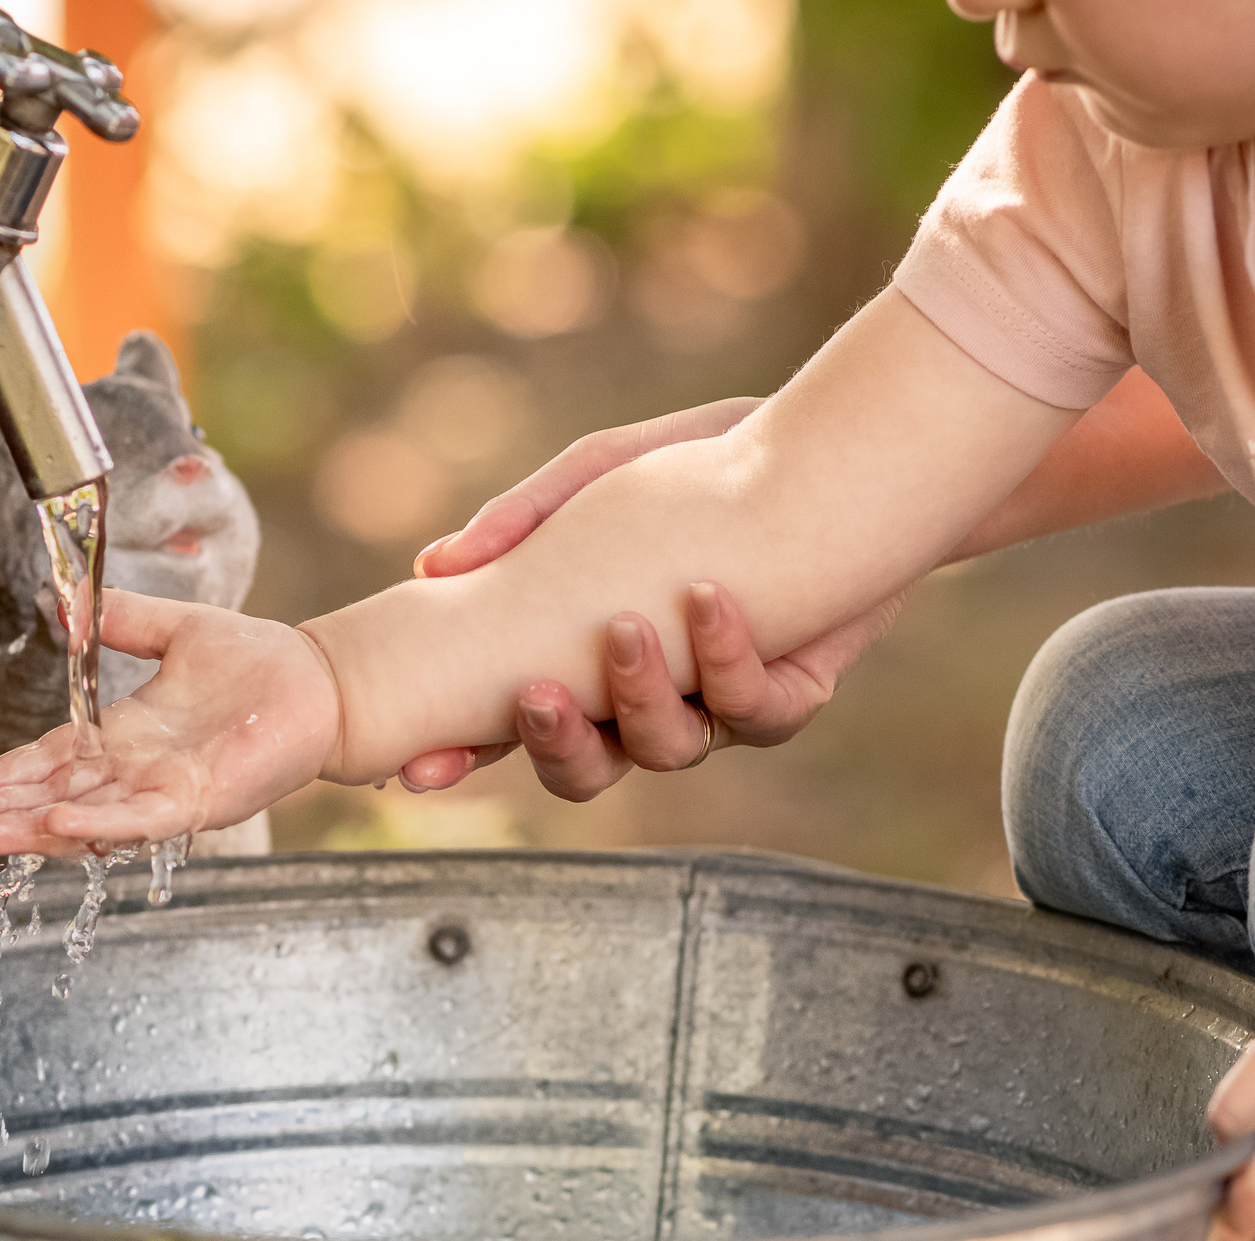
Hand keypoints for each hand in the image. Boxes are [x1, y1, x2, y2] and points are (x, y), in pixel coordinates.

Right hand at [0, 590, 339, 856]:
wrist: (321, 680)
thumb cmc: (255, 660)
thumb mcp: (173, 630)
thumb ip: (120, 620)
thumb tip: (66, 604)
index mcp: (125, 736)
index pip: (53, 761)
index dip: (7, 775)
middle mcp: (139, 772)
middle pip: (59, 796)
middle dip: (7, 810)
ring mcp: (169, 791)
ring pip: (91, 818)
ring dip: (38, 829)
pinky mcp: (204, 800)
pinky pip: (146, 819)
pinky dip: (104, 825)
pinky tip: (62, 825)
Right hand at [394, 397, 891, 795]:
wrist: (835, 453)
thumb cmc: (704, 464)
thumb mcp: (607, 472)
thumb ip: (529, 515)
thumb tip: (435, 565)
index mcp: (583, 662)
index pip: (510, 730)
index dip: (466, 758)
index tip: (418, 766)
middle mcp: (645, 701)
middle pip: (586, 773)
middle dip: (557, 745)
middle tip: (535, 694)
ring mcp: (716, 706)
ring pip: (668, 750)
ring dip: (640, 696)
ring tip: (628, 627)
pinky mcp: (790, 694)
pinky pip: (756, 712)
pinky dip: (729, 660)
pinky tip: (710, 599)